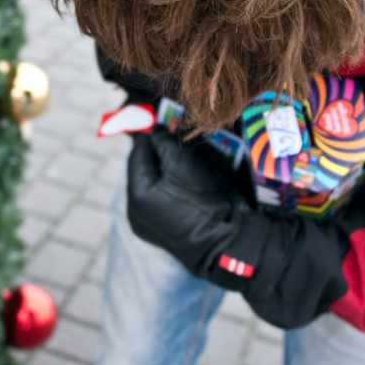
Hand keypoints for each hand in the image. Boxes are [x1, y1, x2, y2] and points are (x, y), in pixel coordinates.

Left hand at [129, 127, 349, 327]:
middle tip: (173, 137)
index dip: (152, 135)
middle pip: (143, 170)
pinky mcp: (159, 233)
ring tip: (181, 157)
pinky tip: (182, 181)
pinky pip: (157, 201)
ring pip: (150, 185)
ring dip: (162, 170)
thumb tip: (155, 131)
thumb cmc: (208, 200)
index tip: (164, 122)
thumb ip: (165, 143)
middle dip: (158, 153)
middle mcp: (135, 212)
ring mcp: (146, 225)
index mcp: (137, 194)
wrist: (230, 243)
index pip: (139, 153)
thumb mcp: (185, 163)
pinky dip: (166, 188)